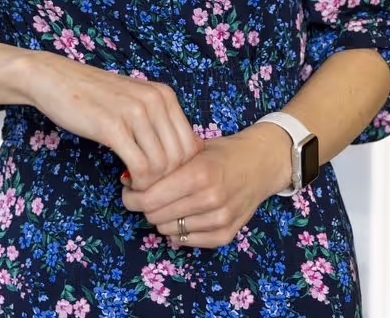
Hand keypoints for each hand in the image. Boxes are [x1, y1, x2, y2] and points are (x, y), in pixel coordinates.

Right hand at [22, 52, 202, 189]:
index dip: (181, 170)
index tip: (162, 178)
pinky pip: (140, 167)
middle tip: (148, 186)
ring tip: (135, 185)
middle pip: (180, 159)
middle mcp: (156, 101)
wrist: (58, 80)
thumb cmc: (97, 95)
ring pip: (162, 166)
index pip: (192, 145)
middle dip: (167, 181)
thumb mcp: (137, 100)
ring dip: (151, 185)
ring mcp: (135, 113)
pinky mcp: (113, 127)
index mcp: (165, 95)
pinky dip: (137, 183)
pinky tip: (125, 181)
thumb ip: (159, 120)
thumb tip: (184, 154)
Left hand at [121, 124, 292, 247]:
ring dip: (161, 218)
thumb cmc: (222, 152)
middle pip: (156, 216)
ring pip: (168, 230)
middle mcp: (210, 199)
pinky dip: (178, 232)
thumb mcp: (193, 148)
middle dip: (145, 206)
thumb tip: (128, 176)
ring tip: (166, 202)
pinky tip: (180, 216)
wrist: (261, 162)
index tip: (130, 188)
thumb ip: (165, 161)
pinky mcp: (226, 234)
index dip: (133, 195)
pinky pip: (187, 241)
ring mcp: (219, 219)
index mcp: (199, 173)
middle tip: (144, 195)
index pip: (150, 198)